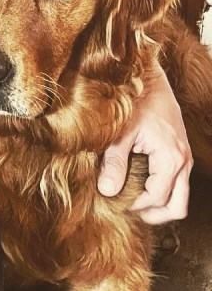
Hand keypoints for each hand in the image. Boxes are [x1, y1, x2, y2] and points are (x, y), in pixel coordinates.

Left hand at [98, 61, 192, 223]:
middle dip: (154, 213)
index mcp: (171, 158)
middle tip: (127, 209)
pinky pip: (176, 181)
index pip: (158, 198)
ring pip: (179, 195)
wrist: (146, 77)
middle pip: (177, 206)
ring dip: (158, 202)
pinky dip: (161, 188)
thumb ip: (114, 163)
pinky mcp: (179, 150)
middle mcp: (183, 160)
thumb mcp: (119, 134)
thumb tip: (107, 191)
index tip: (115, 203)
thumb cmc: (132, 102)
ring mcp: (184, 156)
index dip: (136, 206)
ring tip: (131, 199)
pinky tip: (137, 182)